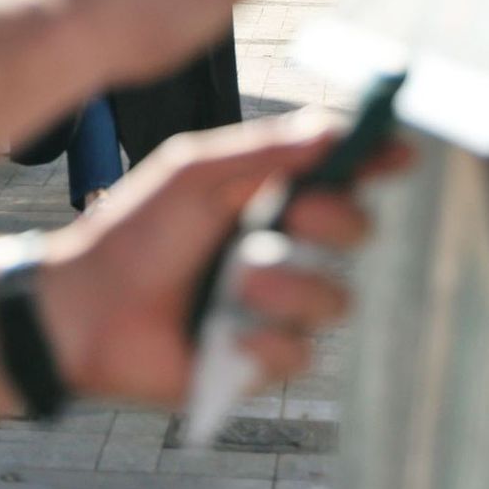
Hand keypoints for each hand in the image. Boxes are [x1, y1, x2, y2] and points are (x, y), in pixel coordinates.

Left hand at [39, 115, 409, 408]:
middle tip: (300, 214)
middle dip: (338, 220)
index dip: (376, 161)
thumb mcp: (193, 174)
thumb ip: (262, 151)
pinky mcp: (261, 359)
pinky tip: (231, 336)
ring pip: (336, 297)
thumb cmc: (135, 231)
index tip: (400, 151)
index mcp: (268, 194)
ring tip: (238, 283)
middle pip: (356, 231)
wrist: (88, 306)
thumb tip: (332, 129)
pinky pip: (300, 353)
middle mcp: (283, 247)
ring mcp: (276, 305)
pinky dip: (268, 343)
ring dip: (292, 287)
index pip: (339, 173)